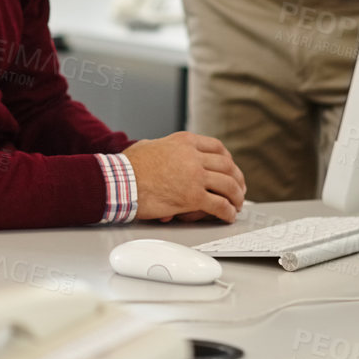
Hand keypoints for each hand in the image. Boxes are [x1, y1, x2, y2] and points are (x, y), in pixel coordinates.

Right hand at [124, 132, 245, 222]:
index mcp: (185, 142)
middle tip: (239, 189)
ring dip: (237, 197)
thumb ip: (162, 147)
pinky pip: (219, 205)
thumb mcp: (148, 145)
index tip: (230, 168)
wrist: (120, 182)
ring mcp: (195, 176)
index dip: (228, 160)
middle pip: (227, 166)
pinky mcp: (193, 197)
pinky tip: (228, 216)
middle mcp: (193, 156)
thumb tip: (160, 150)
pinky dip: (227, 212)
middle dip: (237, 179)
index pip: (217, 147)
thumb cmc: (128, 167)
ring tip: (237, 205)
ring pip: (228, 185)